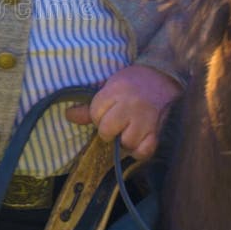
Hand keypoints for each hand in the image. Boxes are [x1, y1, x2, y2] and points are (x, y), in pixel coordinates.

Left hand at [66, 64, 181, 158]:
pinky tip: (138, 141)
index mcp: (116, 91)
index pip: (95, 113)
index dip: (97, 115)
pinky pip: (144, 151)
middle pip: (107, 130)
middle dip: (108, 130)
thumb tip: (69, 115)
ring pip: (126, 143)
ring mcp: (146, 120)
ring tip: (128, 131)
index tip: (106, 112)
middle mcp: (131, 105)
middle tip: (116, 124)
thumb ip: (90, 106)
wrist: (162, 78)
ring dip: (124, 141)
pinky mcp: (157, 132)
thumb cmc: (131, 83)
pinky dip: (139, 151)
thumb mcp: (109, 87)